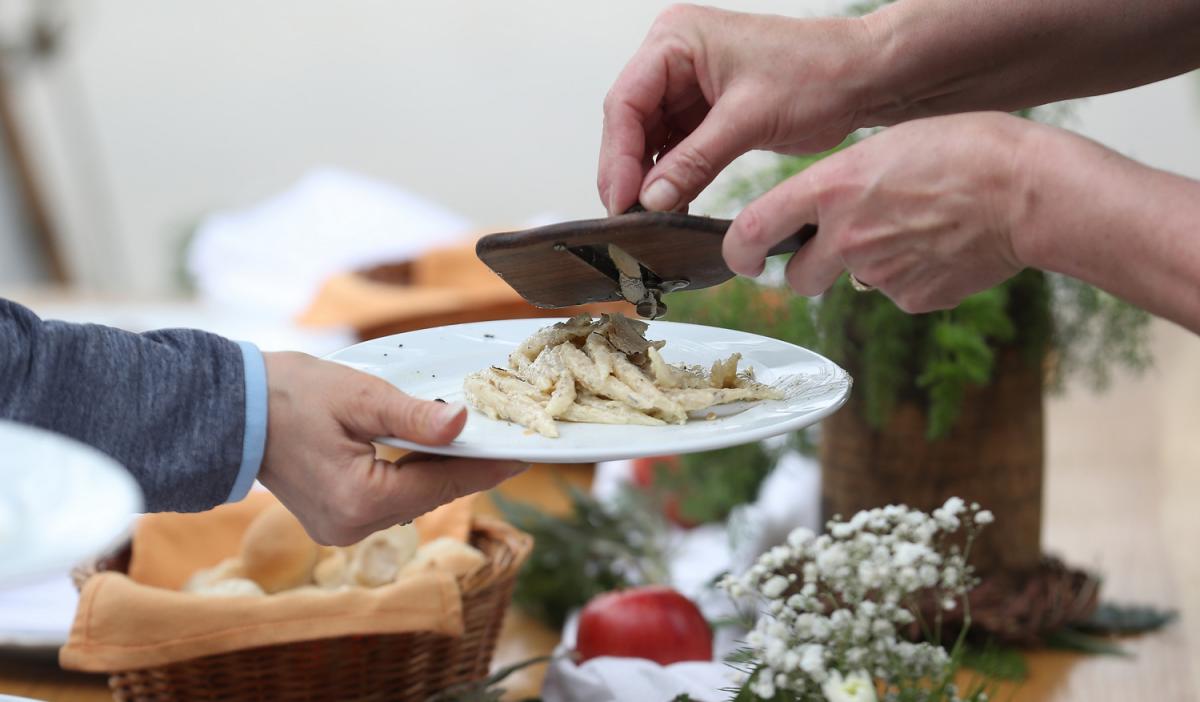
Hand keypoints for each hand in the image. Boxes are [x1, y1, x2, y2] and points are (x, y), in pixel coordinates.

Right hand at [257, 352, 525, 544]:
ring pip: (412, 499)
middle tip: (508, 440)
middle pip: (430, 494)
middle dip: (467, 465)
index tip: (523, 453)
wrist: (229, 410)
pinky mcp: (335, 520)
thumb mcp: (358, 396)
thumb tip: (462, 423)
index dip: (486, 465)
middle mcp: (351, 527)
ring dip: (439, 470)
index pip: (442, 483)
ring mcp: (341, 529)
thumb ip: (414, 416)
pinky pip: (389, 499)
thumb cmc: (287, 395)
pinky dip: (412, 475)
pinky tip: (432, 452)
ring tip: (478, 442)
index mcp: (358, 501)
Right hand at [597, 4, 874, 214]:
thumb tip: (650, 200)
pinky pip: (674, 150)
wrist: (863, 77)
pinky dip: (671, 180)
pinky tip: (670, 209)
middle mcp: (673, 58)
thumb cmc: (817, 74)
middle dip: (628, 172)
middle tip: (626, 218)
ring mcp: (687, 86)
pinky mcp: (704, 112)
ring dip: (647, 181)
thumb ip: (694, 161)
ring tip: (646, 221)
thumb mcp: (748, 119)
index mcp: (675, 40)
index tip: (621, 199)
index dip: (618, 156)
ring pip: (648, 141)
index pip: (627, 101)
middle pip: (630, 122)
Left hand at [723, 112, 1033, 312]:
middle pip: (798, 277)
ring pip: (856, 280)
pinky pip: (899, 292)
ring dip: (872, 264)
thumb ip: (843, 184)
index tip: (744, 259)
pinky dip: (914, 276)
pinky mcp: (913, 300)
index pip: (754, 229)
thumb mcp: (886, 147)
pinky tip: (944, 246)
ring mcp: (878, 274)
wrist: (1026, 191)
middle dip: (809, 269)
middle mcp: (845, 237)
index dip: (739, 251)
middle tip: (840, 246)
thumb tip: (828, 215)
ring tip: (917, 228)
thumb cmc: (964, 151)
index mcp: (831, 188)